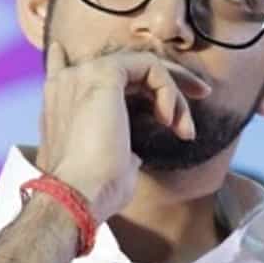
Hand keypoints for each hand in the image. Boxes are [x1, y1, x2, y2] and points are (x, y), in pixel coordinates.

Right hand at [36, 41, 211, 222]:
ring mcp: (83, 74)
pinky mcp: (103, 74)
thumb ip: (119, 147)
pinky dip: (168, 91)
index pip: (86, 69)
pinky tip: (169, 122)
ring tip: (183, 129)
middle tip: (200, 98)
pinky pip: (150, 66)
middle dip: (170, 82)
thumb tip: (133, 153)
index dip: (126, 74)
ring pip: (144, 66)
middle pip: (129, 67)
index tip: (157, 94)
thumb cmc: (95, 190)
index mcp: (63, 102)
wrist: (78, 196)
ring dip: (173, 94)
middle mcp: (69, 82)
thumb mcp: (109, 163)